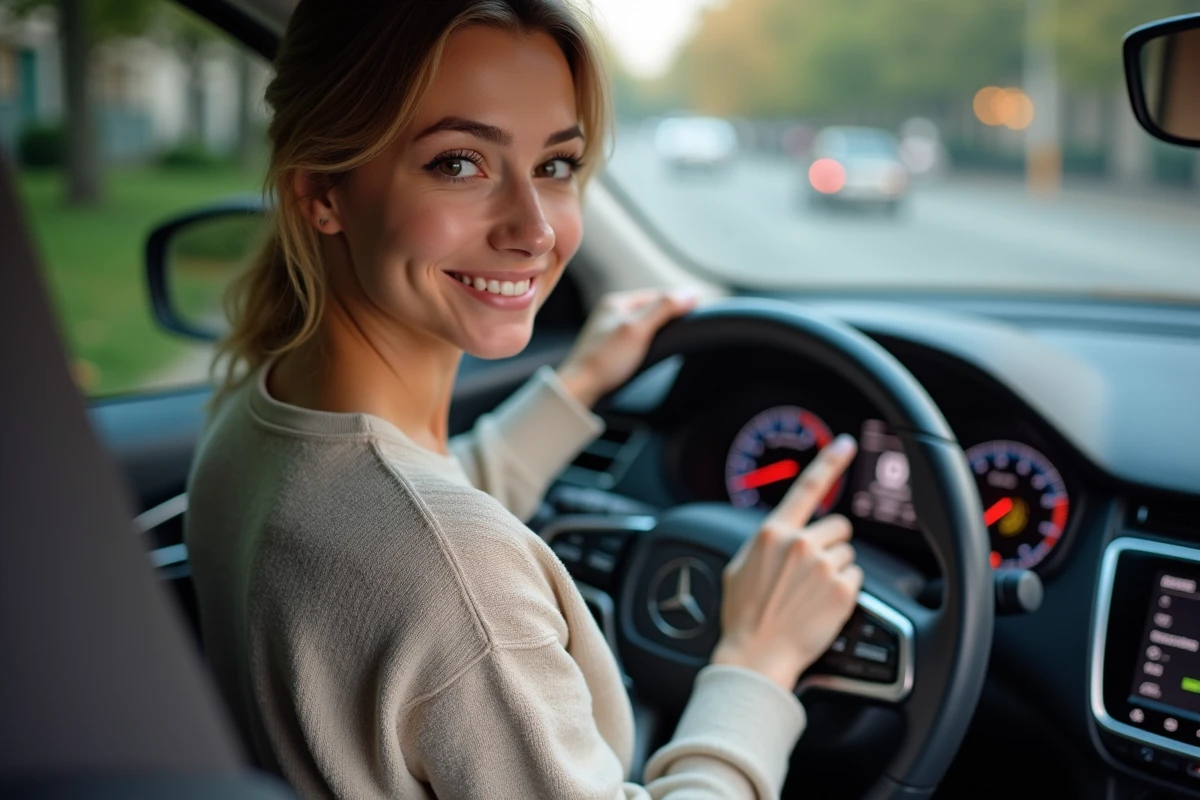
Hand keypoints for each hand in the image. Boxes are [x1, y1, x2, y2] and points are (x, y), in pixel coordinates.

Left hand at [556, 288, 697, 407]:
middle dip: (670, 316)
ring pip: (644, 324)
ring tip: (673, 340)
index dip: (678, 302)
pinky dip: (649, 341)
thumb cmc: (605, 359)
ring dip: (659, 330)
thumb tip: (691, 293)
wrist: (579, 388)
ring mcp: (609, 330)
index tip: (698, 311)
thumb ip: (664, 309)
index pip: (657, 295)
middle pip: (651, 308)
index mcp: (616, 302)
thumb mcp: (638, 330)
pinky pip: (636, 337)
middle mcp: (611, 313)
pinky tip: (653, 352)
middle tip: (688, 328)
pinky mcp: (609, 348)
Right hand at [711, 434, 863, 691]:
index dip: (830, 462)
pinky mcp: (842, 590)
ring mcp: (823, 567)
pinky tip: (822, 606)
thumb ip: (764, 544)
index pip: (807, 488)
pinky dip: (845, 592)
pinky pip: (856, 579)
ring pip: (848, 554)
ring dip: (837, 570)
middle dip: (830, 544)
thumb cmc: (744, 618)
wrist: (756, 657)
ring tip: (812, 594)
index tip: (846, 445)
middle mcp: (800, 544)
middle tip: (811, 573)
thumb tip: (778, 536)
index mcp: (773, 534)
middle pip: (838, 526)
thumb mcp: (739, 567)